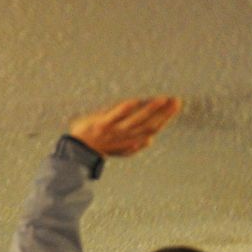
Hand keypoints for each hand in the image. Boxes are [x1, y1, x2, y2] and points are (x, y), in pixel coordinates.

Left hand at [67, 96, 181, 157]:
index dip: (166, 118)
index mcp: (130, 143)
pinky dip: (124, 110)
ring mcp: (112, 132)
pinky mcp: (100, 125)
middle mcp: (123, 138)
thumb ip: (133, 143)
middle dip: (164, 113)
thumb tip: (151, 140)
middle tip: (177, 101)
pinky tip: (135, 101)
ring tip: (163, 100)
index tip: (176, 105)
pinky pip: (114, 117)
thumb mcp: (117, 146)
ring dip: (150, 110)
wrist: (74, 152)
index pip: (152, 129)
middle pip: (149, 125)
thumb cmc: (97, 145)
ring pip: (135, 121)